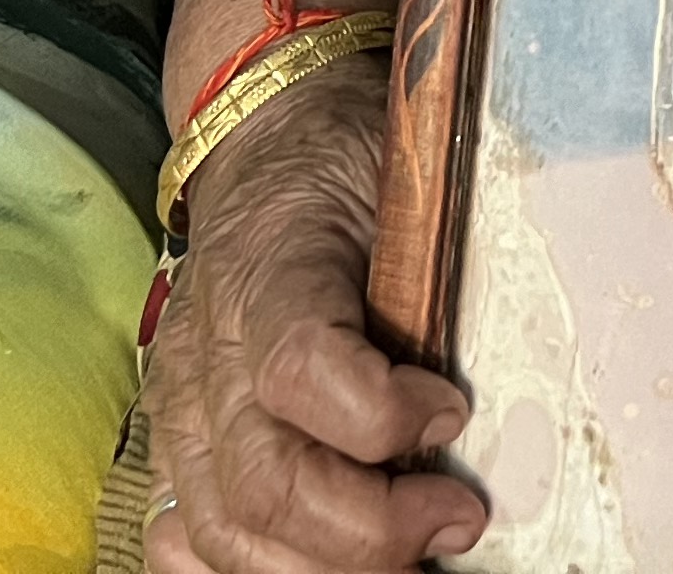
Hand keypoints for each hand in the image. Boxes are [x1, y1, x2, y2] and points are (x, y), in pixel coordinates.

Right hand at [143, 63, 483, 573]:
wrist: (268, 142)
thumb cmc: (351, 161)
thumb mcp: (406, 178)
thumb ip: (434, 267)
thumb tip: (499, 358)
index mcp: (269, 272)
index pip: (301, 368)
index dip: (384, 414)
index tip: (455, 409)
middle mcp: (206, 353)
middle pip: (263, 484)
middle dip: (370, 529)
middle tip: (457, 519)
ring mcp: (179, 409)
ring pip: (222, 533)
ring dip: (323, 566)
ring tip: (408, 551)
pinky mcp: (172, 446)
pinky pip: (183, 543)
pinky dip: (250, 570)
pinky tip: (313, 562)